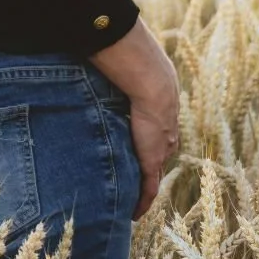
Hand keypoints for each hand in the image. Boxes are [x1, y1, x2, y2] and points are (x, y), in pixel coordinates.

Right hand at [88, 18, 179, 219]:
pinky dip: (141, 203)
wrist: (151, 80)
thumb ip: (114, 63)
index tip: (135, 154)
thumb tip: (95, 44)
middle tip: (132, 184)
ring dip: (141, 188)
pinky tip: (133, 215)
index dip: (145, 146)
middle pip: (155, 158)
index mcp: (160, 115)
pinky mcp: (151, 162)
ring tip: (129, 202)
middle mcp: (163, 135)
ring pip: (150, 176)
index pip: (154, 136)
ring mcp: (159, 150)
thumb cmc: (136, 67)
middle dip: (145, 171)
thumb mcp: (127, 68)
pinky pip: (148, 189)